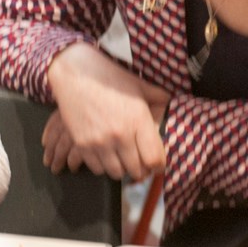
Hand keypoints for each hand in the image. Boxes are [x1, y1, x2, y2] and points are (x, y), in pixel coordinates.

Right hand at [46, 42, 167, 181]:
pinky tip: (106, 155)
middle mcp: (121, 135)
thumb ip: (158, 99)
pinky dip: (104, 166)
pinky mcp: (82, 145)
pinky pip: (97, 169)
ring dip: (122, 169)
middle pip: (137, 170)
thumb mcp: (139, 85)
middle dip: (142, 170)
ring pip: (117, 173)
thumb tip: (171, 108)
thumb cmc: (110, 77)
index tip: (157, 164)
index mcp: (138, 120)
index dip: (158, 166)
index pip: (154, 159)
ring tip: (123, 159)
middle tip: (141, 164)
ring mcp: (100, 142)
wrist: (76, 73)